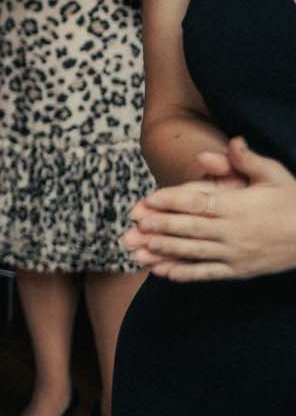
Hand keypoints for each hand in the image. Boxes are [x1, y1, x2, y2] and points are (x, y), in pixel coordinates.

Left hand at [123, 138, 295, 280]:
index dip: (171, 200)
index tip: (149, 199)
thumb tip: (232, 141)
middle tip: (135, 224)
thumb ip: (248, 160)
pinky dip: (184, 274)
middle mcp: (234, 232)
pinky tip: (163, 272)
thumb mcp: (274, 175)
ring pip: (194, 252)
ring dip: (165, 251)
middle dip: (160, 226)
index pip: (198, 202)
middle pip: (190, 227)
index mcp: (238, 206)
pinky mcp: (239, 271)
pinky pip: (207, 273)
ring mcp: (236, 254)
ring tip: (139, 248)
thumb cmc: (293, 201)